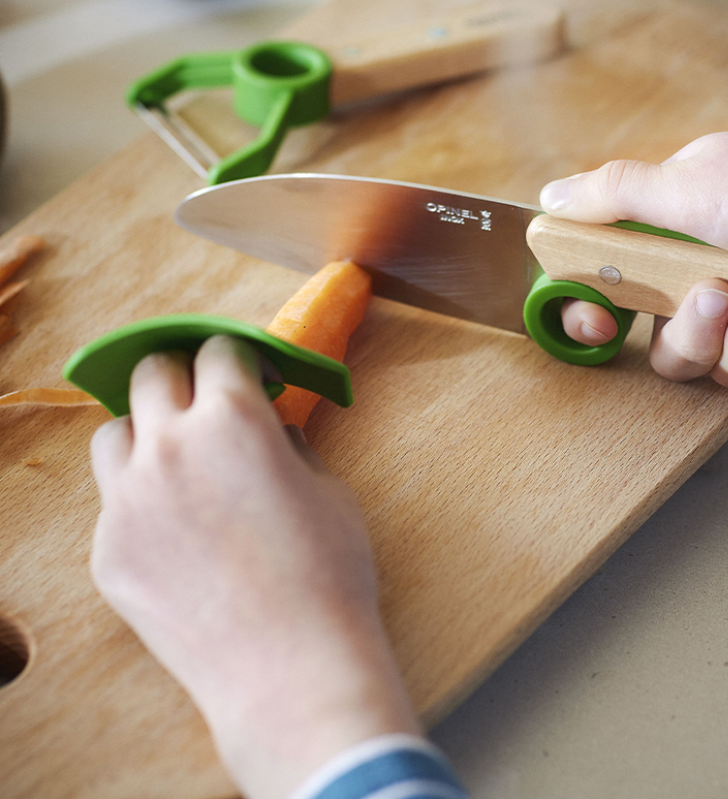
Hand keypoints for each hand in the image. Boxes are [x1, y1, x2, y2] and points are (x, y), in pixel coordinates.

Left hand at [89, 336, 419, 798]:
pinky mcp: (108, 552)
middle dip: (184, 375)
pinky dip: (142, 500)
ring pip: (114, 433)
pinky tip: (181, 534)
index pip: (219, 351)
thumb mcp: (329, 488)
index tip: (253, 375)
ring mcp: (128, 501)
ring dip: (147, 432)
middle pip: (152, 374)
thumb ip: (289, 445)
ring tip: (182, 461)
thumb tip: (269, 429)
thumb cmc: (329, 572)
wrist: (290, 667)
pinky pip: (115, 504)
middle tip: (210, 401)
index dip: (240, 357)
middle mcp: (170, 447)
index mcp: (233, 419)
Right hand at [540, 82, 727, 386]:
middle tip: (722, 291)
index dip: (597, 322)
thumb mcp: (684, 184)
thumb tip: (549, 199)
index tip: (602, 321)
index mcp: (669, 248)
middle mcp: (706, 283)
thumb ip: (612, 196)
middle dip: (697, 331)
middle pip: (672, 353)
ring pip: (726, 370)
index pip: (612, 301)